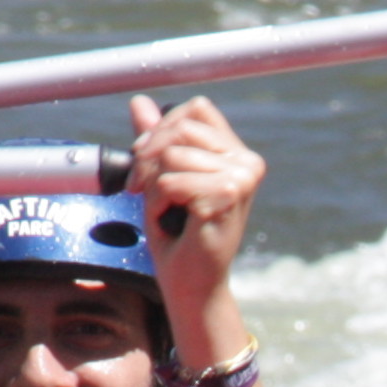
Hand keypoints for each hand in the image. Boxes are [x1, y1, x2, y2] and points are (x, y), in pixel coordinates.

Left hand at [125, 89, 263, 340]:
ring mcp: (242, 177)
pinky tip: (173, 222)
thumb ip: (155, 141)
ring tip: (165, 211)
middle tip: (140, 189)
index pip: (194, 109)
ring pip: (172, 154)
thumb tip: (139, 102)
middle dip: (148, 157)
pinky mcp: (227, 196)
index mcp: (236, 152)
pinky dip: (158, 202)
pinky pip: (170, 181)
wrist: (190, 284)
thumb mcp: (160, 179)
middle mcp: (246, 161)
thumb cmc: (177, 236)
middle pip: (180, 128)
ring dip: (153, 186)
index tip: (145, 162)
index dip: (161, 129)